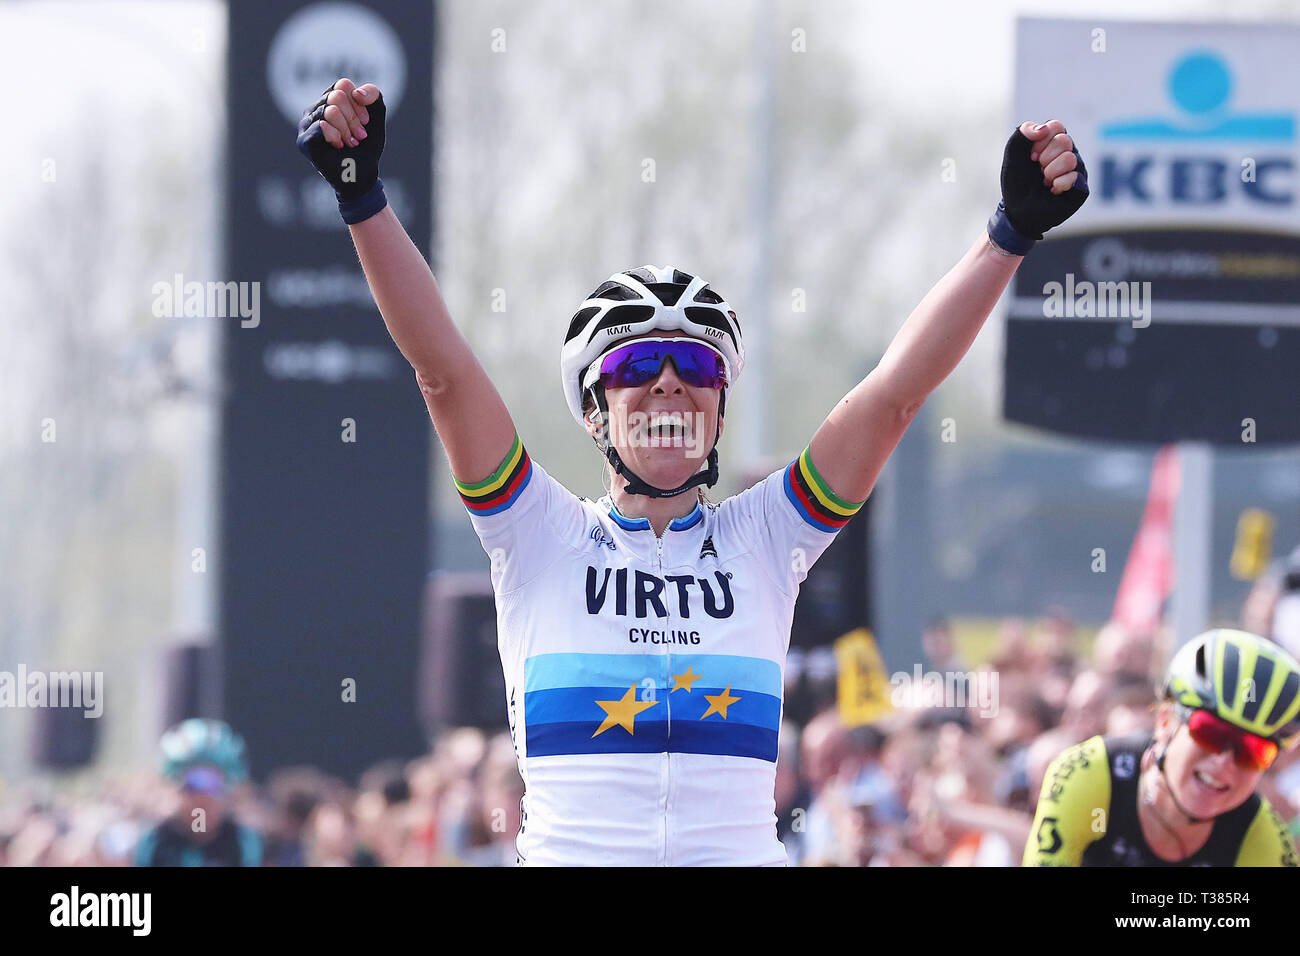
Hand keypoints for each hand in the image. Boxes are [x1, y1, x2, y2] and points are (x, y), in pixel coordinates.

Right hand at [296, 78, 387, 223]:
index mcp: (330, 99)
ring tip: (348, 143)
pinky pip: (323, 126)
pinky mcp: (304, 140)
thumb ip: (373, 96)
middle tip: (357, 137)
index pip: (343, 85)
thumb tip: (356, 92)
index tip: (365, 123)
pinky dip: (337, 138)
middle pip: (336, 96)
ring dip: (347, 130)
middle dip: (353, 119)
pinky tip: (338, 147)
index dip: (358, 104)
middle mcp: (315, 108)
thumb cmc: (366, 146)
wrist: (363, 175)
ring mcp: (306, 124)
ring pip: (330, 110)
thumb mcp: (376, 118)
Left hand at [986, 119, 1088, 255]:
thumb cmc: (1017, 182)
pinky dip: (1058, 185)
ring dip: (1050, 173)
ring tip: (1045, 181)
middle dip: (1044, 159)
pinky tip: (1053, 190)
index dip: (1040, 142)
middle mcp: (1068, 151)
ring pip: (1070, 159)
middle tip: (1038, 171)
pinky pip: (1074, 177)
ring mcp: (1077, 168)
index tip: (1030, 158)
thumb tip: (1044, 129)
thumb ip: (1023, 133)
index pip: (1056, 127)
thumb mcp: (1012, 154)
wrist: (1018, 210)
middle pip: (1064, 141)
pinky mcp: (1082, 185)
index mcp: (1053, 141)